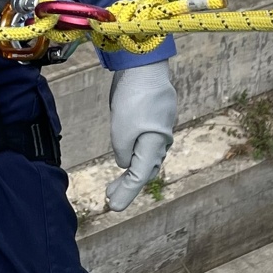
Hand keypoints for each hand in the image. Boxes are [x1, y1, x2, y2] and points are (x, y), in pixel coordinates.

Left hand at [106, 60, 175, 210]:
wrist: (145, 64)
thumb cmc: (134, 98)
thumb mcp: (121, 131)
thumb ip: (122, 152)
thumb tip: (124, 161)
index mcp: (154, 146)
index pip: (139, 177)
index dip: (126, 193)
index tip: (113, 207)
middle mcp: (161, 140)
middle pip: (146, 169)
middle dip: (128, 185)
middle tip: (110, 197)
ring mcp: (160, 126)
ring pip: (146, 155)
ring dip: (131, 169)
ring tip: (116, 182)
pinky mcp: (155, 114)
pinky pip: (146, 140)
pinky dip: (134, 151)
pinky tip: (126, 152)